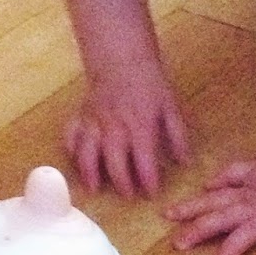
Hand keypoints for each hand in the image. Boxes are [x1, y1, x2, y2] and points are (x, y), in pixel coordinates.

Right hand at [66, 72, 189, 197]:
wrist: (122, 58)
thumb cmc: (150, 84)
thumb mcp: (171, 107)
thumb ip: (178, 136)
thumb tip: (185, 162)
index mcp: (140, 126)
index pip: (144, 161)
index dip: (148, 181)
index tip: (152, 194)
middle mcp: (115, 128)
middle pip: (114, 162)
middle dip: (120, 183)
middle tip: (127, 196)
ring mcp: (94, 122)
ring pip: (87, 153)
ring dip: (89, 173)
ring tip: (94, 189)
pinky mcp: (81, 116)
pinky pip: (71, 136)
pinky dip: (70, 150)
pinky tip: (75, 161)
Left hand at [165, 153, 255, 254]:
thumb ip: (232, 175)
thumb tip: (209, 184)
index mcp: (244, 194)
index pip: (211, 200)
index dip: (190, 207)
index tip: (168, 215)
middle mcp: (254, 208)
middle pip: (222, 218)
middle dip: (199, 230)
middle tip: (179, 243)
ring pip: (248, 233)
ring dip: (232, 249)